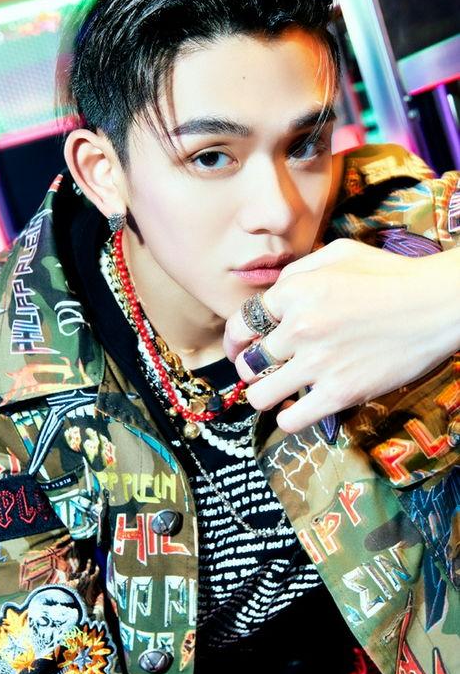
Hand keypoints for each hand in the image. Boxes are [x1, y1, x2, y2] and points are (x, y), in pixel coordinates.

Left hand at [224, 239, 459, 432]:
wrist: (437, 305)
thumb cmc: (391, 276)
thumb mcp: (338, 254)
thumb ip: (298, 270)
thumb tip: (272, 292)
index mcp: (294, 292)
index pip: (240, 324)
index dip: (236, 340)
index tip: (241, 348)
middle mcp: (299, 327)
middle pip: (246, 361)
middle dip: (251, 367)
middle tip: (264, 369)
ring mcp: (318, 363)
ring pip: (259, 395)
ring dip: (265, 394)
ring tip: (279, 390)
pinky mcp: (340, 393)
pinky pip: (291, 420)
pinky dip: (288, 418)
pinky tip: (298, 408)